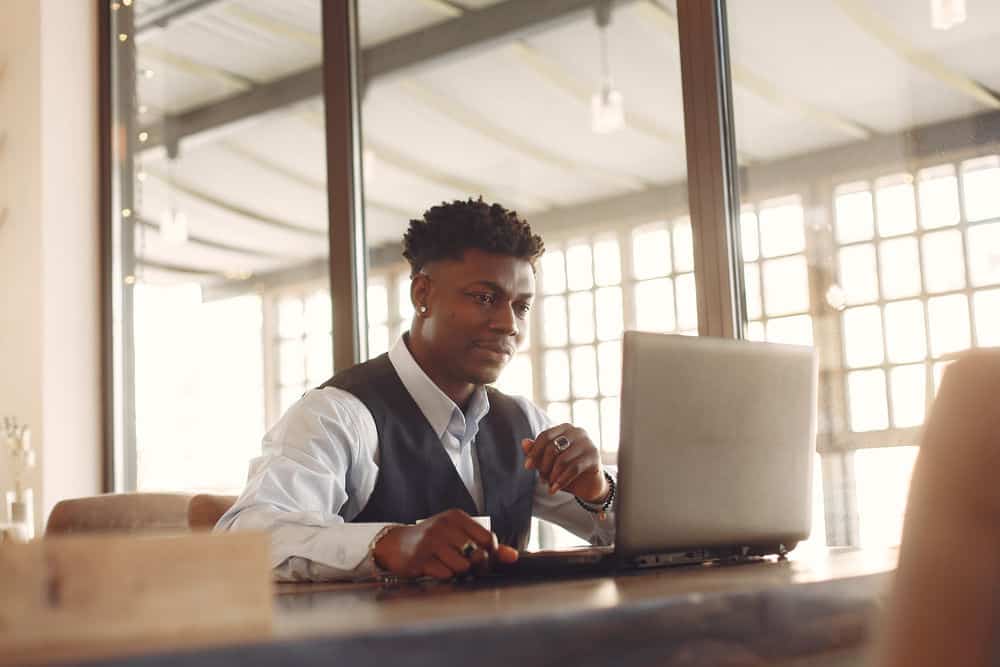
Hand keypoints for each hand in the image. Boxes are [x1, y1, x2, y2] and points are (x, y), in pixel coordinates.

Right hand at [372, 509, 518, 578]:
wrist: (396, 544)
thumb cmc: (433, 540)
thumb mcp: (458, 535)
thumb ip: (486, 545)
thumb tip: (513, 557)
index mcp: (456, 517)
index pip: (488, 538)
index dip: (491, 554)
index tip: (483, 559)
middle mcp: (444, 526)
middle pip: (477, 554)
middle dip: (476, 566)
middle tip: (467, 566)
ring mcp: (430, 542)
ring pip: (462, 566)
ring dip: (459, 572)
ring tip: (450, 567)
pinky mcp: (419, 559)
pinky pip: (444, 574)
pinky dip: (445, 576)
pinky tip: (437, 570)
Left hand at [521, 423, 608, 502]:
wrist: (589, 485)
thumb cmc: (567, 470)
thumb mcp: (549, 462)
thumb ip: (537, 452)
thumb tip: (524, 442)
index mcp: (565, 428)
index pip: (545, 436)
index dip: (534, 452)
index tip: (527, 466)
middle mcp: (578, 432)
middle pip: (552, 447)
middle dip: (544, 465)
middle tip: (542, 478)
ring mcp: (587, 443)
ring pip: (562, 459)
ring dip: (552, 475)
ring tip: (549, 484)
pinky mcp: (594, 456)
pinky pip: (573, 469)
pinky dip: (561, 481)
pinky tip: (554, 489)